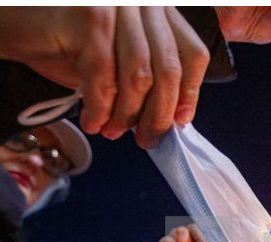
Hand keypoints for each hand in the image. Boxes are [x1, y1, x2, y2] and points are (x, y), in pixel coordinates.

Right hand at [0, 7, 209, 147]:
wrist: (15, 24)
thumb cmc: (68, 45)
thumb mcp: (119, 61)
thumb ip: (150, 79)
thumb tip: (172, 119)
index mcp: (158, 11)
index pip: (193, 54)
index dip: (191, 92)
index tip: (179, 122)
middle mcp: (143, 3)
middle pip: (169, 69)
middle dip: (159, 114)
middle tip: (148, 140)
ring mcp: (117, 6)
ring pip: (139, 76)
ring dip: (127, 114)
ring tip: (114, 132)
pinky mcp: (88, 16)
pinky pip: (103, 76)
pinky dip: (99, 108)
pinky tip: (92, 121)